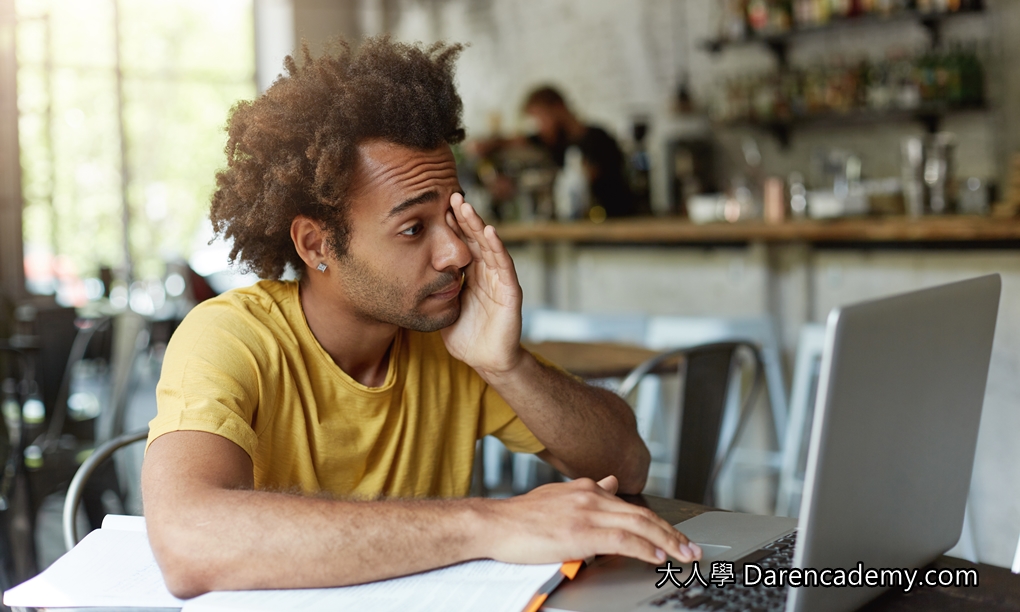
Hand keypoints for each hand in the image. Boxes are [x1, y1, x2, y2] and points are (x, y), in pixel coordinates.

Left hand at [441, 193, 524, 376]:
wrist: (486, 361)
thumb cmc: (464, 335)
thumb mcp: (441, 307)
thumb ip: (429, 289)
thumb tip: (399, 275)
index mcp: (470, 274)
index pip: (461, 243)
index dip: (451, 225)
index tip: (435, 205)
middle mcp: (486, 272)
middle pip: (475, 238)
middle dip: (463, 217)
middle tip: (449, 195)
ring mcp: (500, 280)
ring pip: (489, 245)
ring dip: (478, 224)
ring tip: (465, 206)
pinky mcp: (511, 291)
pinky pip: (504, 266)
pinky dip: (497, 247)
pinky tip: (488, 232)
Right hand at [479, 476, 702, 565]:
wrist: (494, 524)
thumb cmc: (521, 517)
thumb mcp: (558, 496)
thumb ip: (587, 491)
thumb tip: (611, 483)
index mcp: (587, 489)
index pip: (632, 505)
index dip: (657, 521)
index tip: (674, 535)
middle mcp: (591, 496)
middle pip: (642, 514)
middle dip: (671, 533)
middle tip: (691, 548)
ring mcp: (587, 513)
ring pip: (639, 525)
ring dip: (666, 542)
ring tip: (684, 555)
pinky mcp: (580, 532)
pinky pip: (622, 540)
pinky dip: (643, 548)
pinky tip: (657, 556)